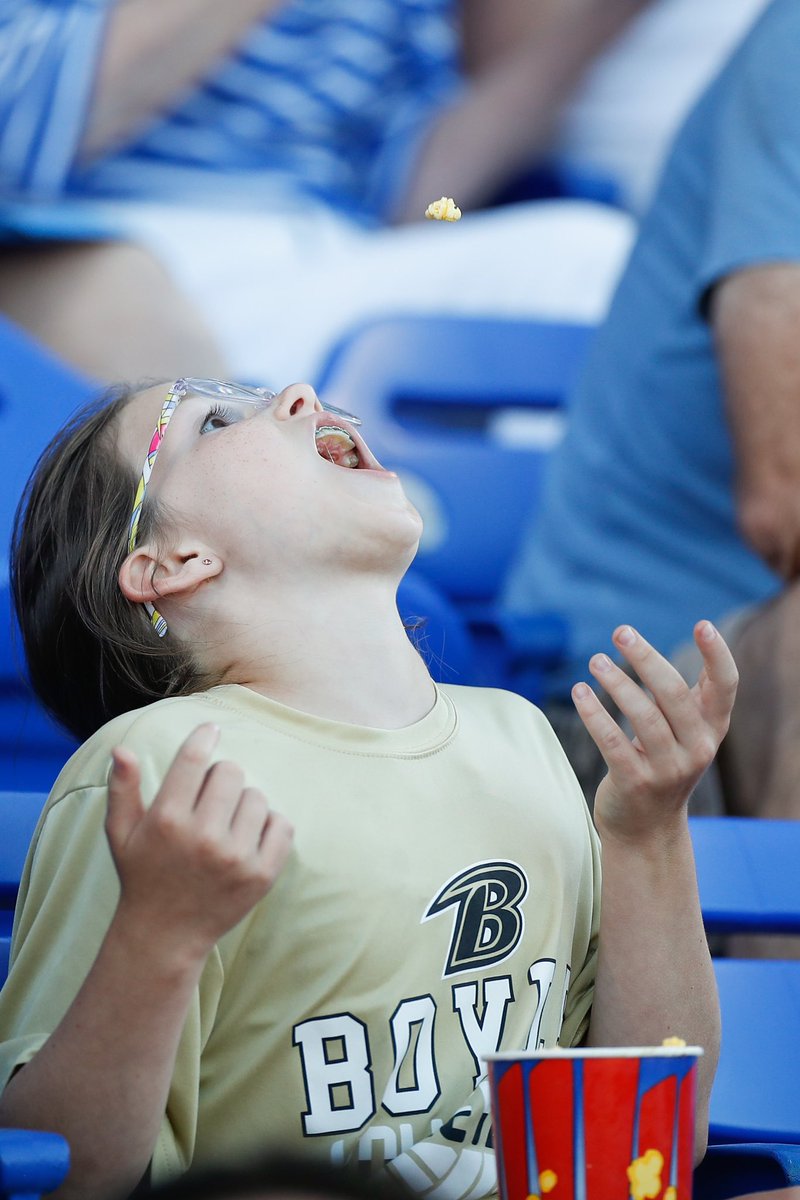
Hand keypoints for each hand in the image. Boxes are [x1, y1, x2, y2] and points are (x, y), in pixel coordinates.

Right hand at [105, 723, 292, 960]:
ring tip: (226, 823)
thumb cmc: (143, 876)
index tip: (211, 730)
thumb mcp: (121, 834)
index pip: (193, 760)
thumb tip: (122, 749)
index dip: (203, 738)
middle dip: (221, 778)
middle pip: (231, 771)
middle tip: (210, 800)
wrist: (165, 935)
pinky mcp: (261, 876)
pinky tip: (248, 838)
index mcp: (166, 821)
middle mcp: (202, 838)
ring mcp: (235, 858)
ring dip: (244, 803)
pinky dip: (269, 826)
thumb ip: (122, 789)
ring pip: (257, 796)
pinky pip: (281, 825)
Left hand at [572, 621, 737, 840]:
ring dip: (616, 682)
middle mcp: (697, 748)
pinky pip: (612, 741)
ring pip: (643, 716)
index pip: (725, 686)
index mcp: (711, 729)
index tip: (702, 624)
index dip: (717, 654)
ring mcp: (668, 769)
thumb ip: (678, 700)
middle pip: (674, 693)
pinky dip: (594, 713)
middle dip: (646, 658)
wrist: (647, 830)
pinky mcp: (635, 782)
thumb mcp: (682, 735)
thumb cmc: (662, 766)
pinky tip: (579, 692)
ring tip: (596, 660)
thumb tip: (645, 648)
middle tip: (621, 632)